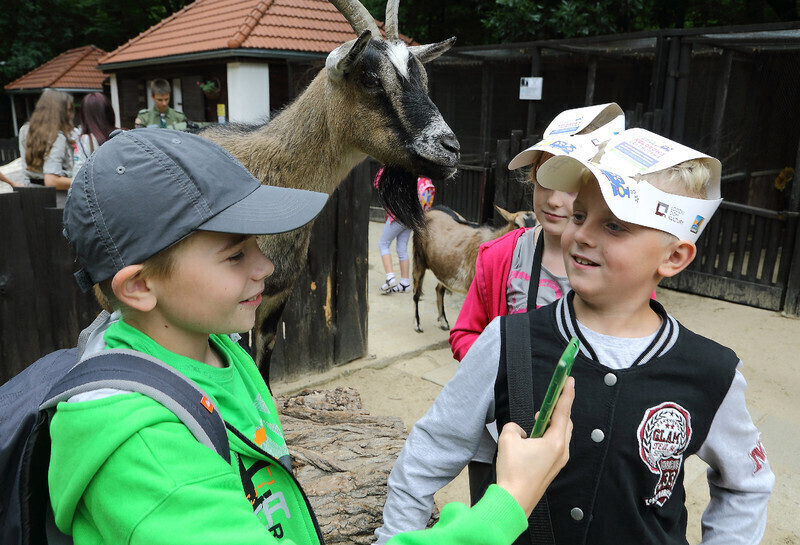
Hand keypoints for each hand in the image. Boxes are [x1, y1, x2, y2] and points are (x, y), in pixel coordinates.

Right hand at [495, 377, 573, 515]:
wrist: (513, 502)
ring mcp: (558, 461)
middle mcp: (561, 451)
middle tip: (551, 397)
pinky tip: (533, 438)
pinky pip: (554, 446)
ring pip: (560, 435)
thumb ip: (514, 427)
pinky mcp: (552, 469)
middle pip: (565, 422)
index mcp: (555, 442)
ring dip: (550, 424)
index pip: (562, 411)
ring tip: (537, 419)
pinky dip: (547, 436)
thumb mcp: (508, 440)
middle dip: (558, 409)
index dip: (565, 393)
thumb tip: (519, 431)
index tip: (569, 380)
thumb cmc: (513, 473)